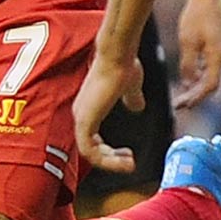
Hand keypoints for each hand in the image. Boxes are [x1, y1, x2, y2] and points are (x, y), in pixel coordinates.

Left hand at [74, 47, 143, 172]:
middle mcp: (82, 113)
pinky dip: (107, 160)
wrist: (118, 56)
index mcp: (90, 107)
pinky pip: (90, 151)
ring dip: (110, 162)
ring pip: (90, 153)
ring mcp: (82, 117)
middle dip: (112, 159)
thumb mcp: (131, 87)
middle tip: (130, 162)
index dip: (110, 151)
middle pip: (91, 149)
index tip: (128, 154)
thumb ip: (132, 98)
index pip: (93, 139)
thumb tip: (138, 106)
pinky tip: (124, 160)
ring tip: (129, 164)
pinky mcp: (85, 121)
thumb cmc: (122, 65)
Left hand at [174, 0, 220, 108]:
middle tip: (179, 105)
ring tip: (181, 96)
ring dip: (196, 87)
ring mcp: (220, 51)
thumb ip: (188, 64)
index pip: (210, 85)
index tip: (184, 105)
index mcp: (217, 56)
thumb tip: (187, 83)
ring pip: (209, 76)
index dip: (197, 98)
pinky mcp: (216, 46)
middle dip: (195, 95)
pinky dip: (198, 76)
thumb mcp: (187, 41)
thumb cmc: (196, 16)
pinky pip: (209, 67)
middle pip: (210, 83)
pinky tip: (187, 80)